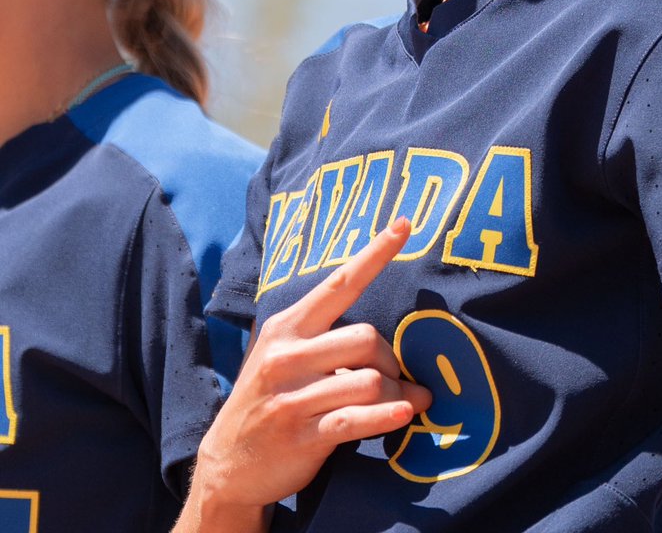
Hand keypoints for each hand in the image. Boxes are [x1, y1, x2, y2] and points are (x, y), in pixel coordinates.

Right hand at [185, 218, 430, 525]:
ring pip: (368, 380)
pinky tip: (405, 414)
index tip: (404, 225)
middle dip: (391, 360)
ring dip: (396, 393)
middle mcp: (286, 356)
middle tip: (397, 379)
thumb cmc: (268, 402)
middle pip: (366, 338)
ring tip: (402, 403)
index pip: (338, 283)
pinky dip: (386, 417)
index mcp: (286, 327)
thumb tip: (386, 336)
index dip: (375, 254)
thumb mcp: (283, 357)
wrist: (226, 467)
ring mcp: (292, 398)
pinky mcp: (300, 436)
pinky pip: (355, 419)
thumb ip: (327, 339)